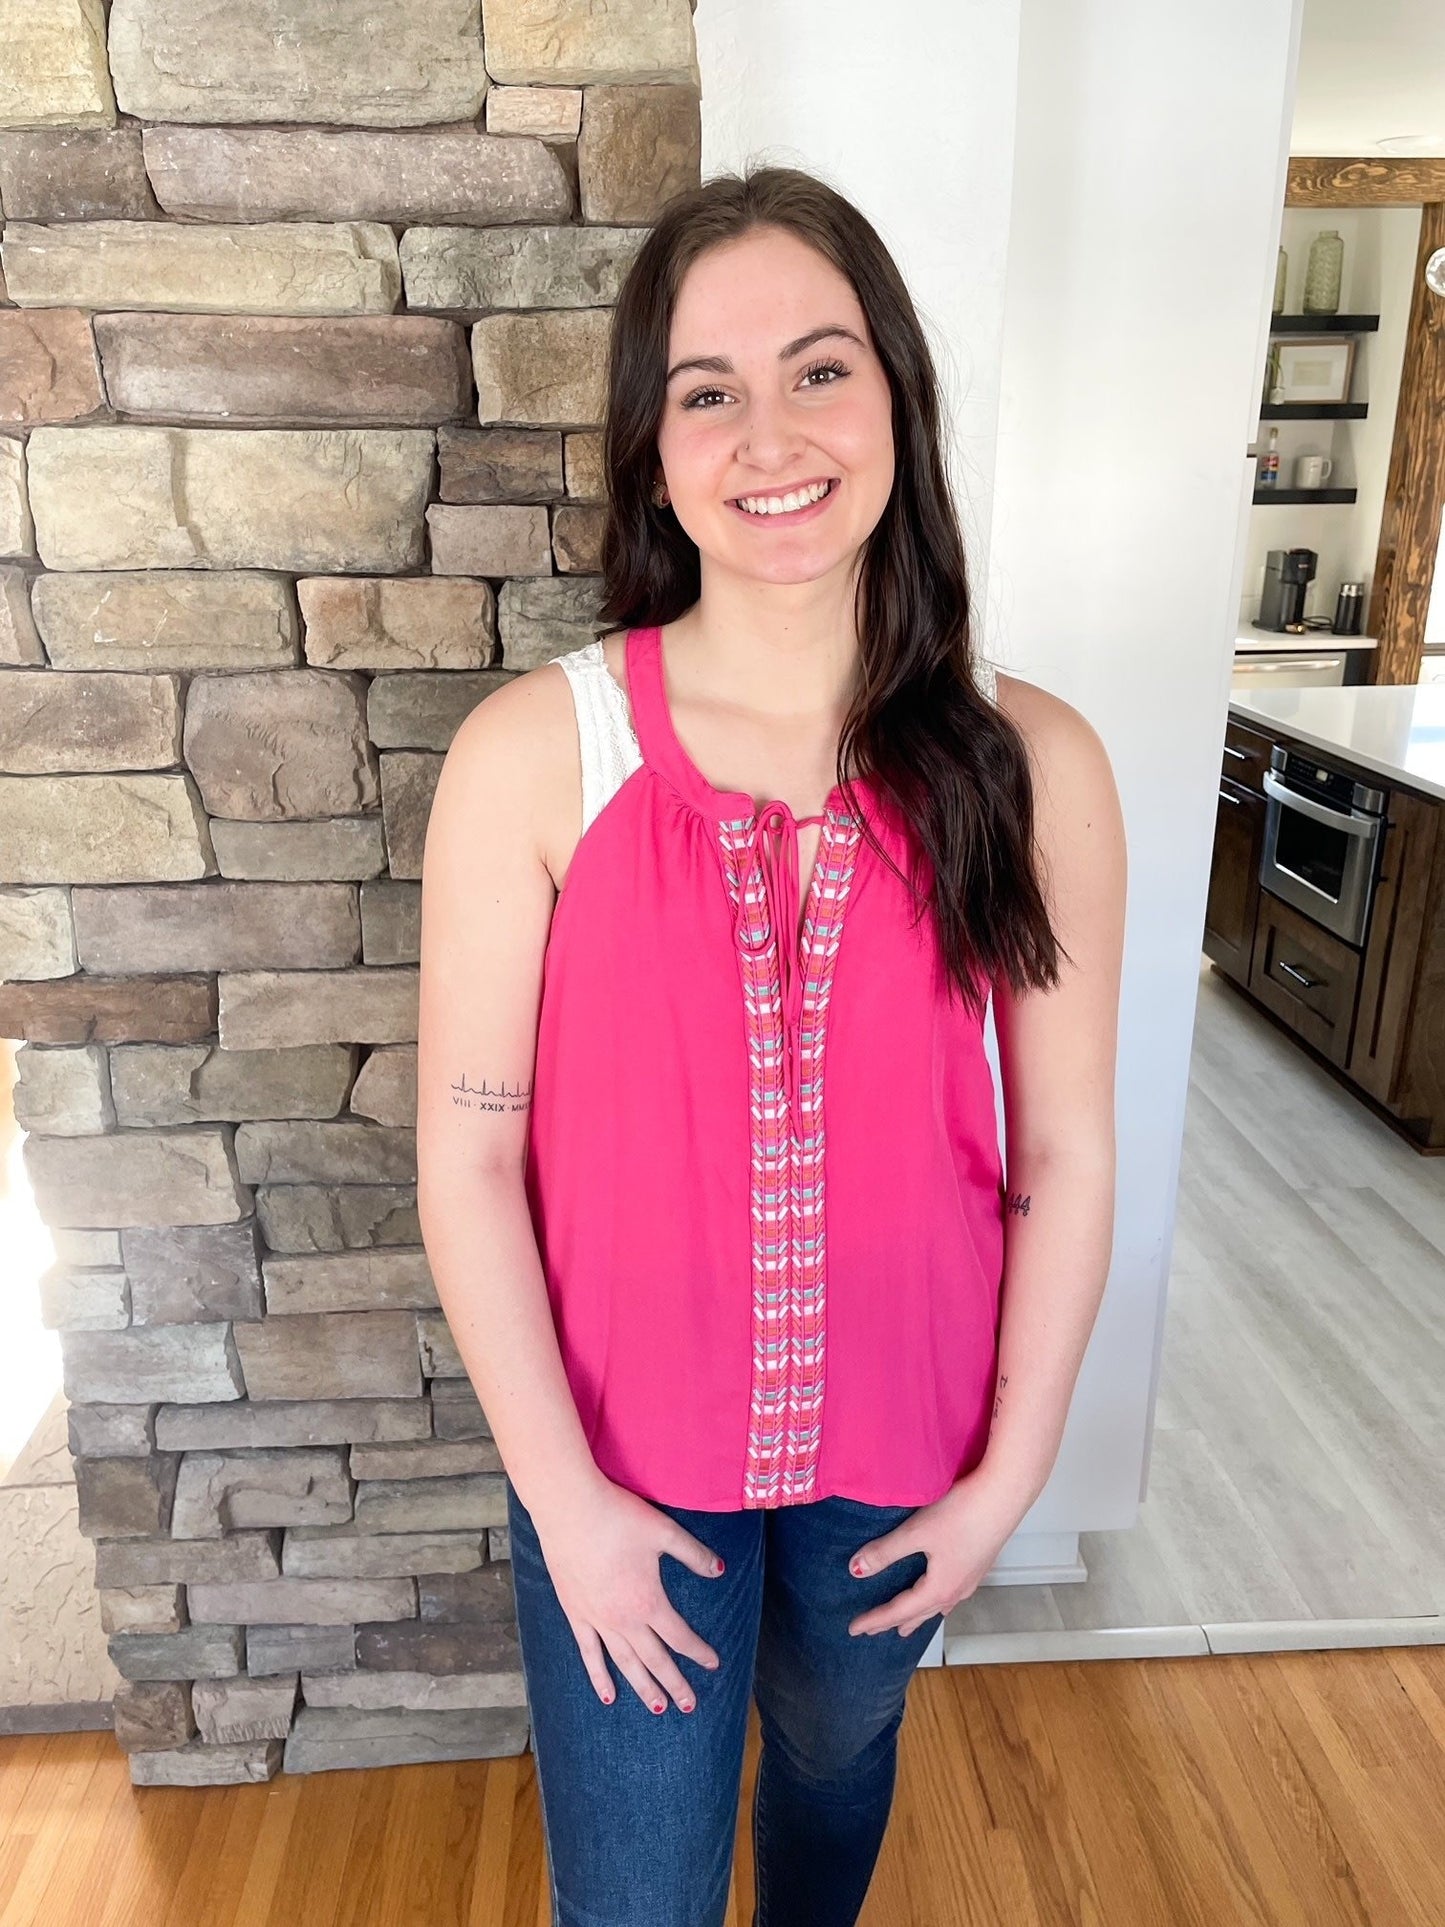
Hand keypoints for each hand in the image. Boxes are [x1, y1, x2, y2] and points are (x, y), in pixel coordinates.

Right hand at [530, 1474, 726, 1712]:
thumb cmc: (619, 1517)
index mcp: (649, 1602)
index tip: (713, 1664)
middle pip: (655, 1659)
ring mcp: (597, 1620)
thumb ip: (693, 1554)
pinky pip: (589, 1653)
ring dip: (643, 1687)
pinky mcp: (575, 1613)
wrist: (570, 1509)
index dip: (698, 1652)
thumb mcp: (664, 1532)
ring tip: (659, 1708)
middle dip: (674, 1683)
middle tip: (690, 1705)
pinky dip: (599, 1677)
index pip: (680, 1636)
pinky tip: (608, 1695)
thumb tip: (720, 1570)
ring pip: (625, 1663)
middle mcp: (624, 1620)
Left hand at [844, 1467, 1037, 1637]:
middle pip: (919, 1613)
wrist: (1004, 1495)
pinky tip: (941, 1597)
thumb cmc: (961, 1513)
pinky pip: (952, 1595)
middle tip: (874, 1631)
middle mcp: (957, 1590)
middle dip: (895, 1621)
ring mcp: (971, 1578)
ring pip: (938, 1606)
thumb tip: (856, 1571)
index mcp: (939, 1588)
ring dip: (918, 1615)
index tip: (854, 1629)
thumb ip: (886, 1552)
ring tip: (906, 1625)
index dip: (875, 1619)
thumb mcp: (917, 1532)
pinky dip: (937, 1602)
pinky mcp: (979, 1563)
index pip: (900, 1610)